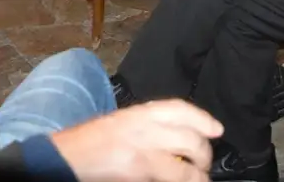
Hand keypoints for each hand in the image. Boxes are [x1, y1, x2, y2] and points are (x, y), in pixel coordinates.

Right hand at [52, 99, 223, 181]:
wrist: (66, 158)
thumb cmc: (91, 142)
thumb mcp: (121, 123)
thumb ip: (148, 125)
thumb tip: (178, 135)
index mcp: (137, 113)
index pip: (179, 109)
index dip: (202, 119)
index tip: (217, 129)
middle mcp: (143, 130)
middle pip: (190, 139)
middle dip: (204, 155)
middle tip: (204, 164)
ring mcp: (142, 154)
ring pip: (186, 165)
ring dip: (198, 175)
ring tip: (197, 178)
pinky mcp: (139, 173)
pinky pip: (173, 178)